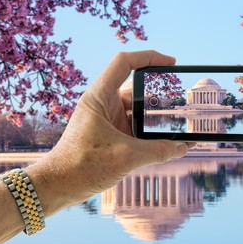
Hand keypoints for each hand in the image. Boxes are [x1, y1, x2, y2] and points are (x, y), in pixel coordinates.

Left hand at [27, 50, 193, 215]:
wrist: (59, 186)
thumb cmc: (81, 166)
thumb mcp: (126, 156)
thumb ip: (158, 151)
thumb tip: (183, 147)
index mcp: (99, 97)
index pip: (125, 63)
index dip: (149, 57)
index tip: (171, 63)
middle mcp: (104, 105)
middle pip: (136, 90)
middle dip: (158, 96)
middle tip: (180, 102)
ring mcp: (107, 121)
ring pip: (137, 111)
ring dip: (155, 118)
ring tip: (178, 124)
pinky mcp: (111, 136)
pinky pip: (134, 128)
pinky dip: (149, 133)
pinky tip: (166, 141)